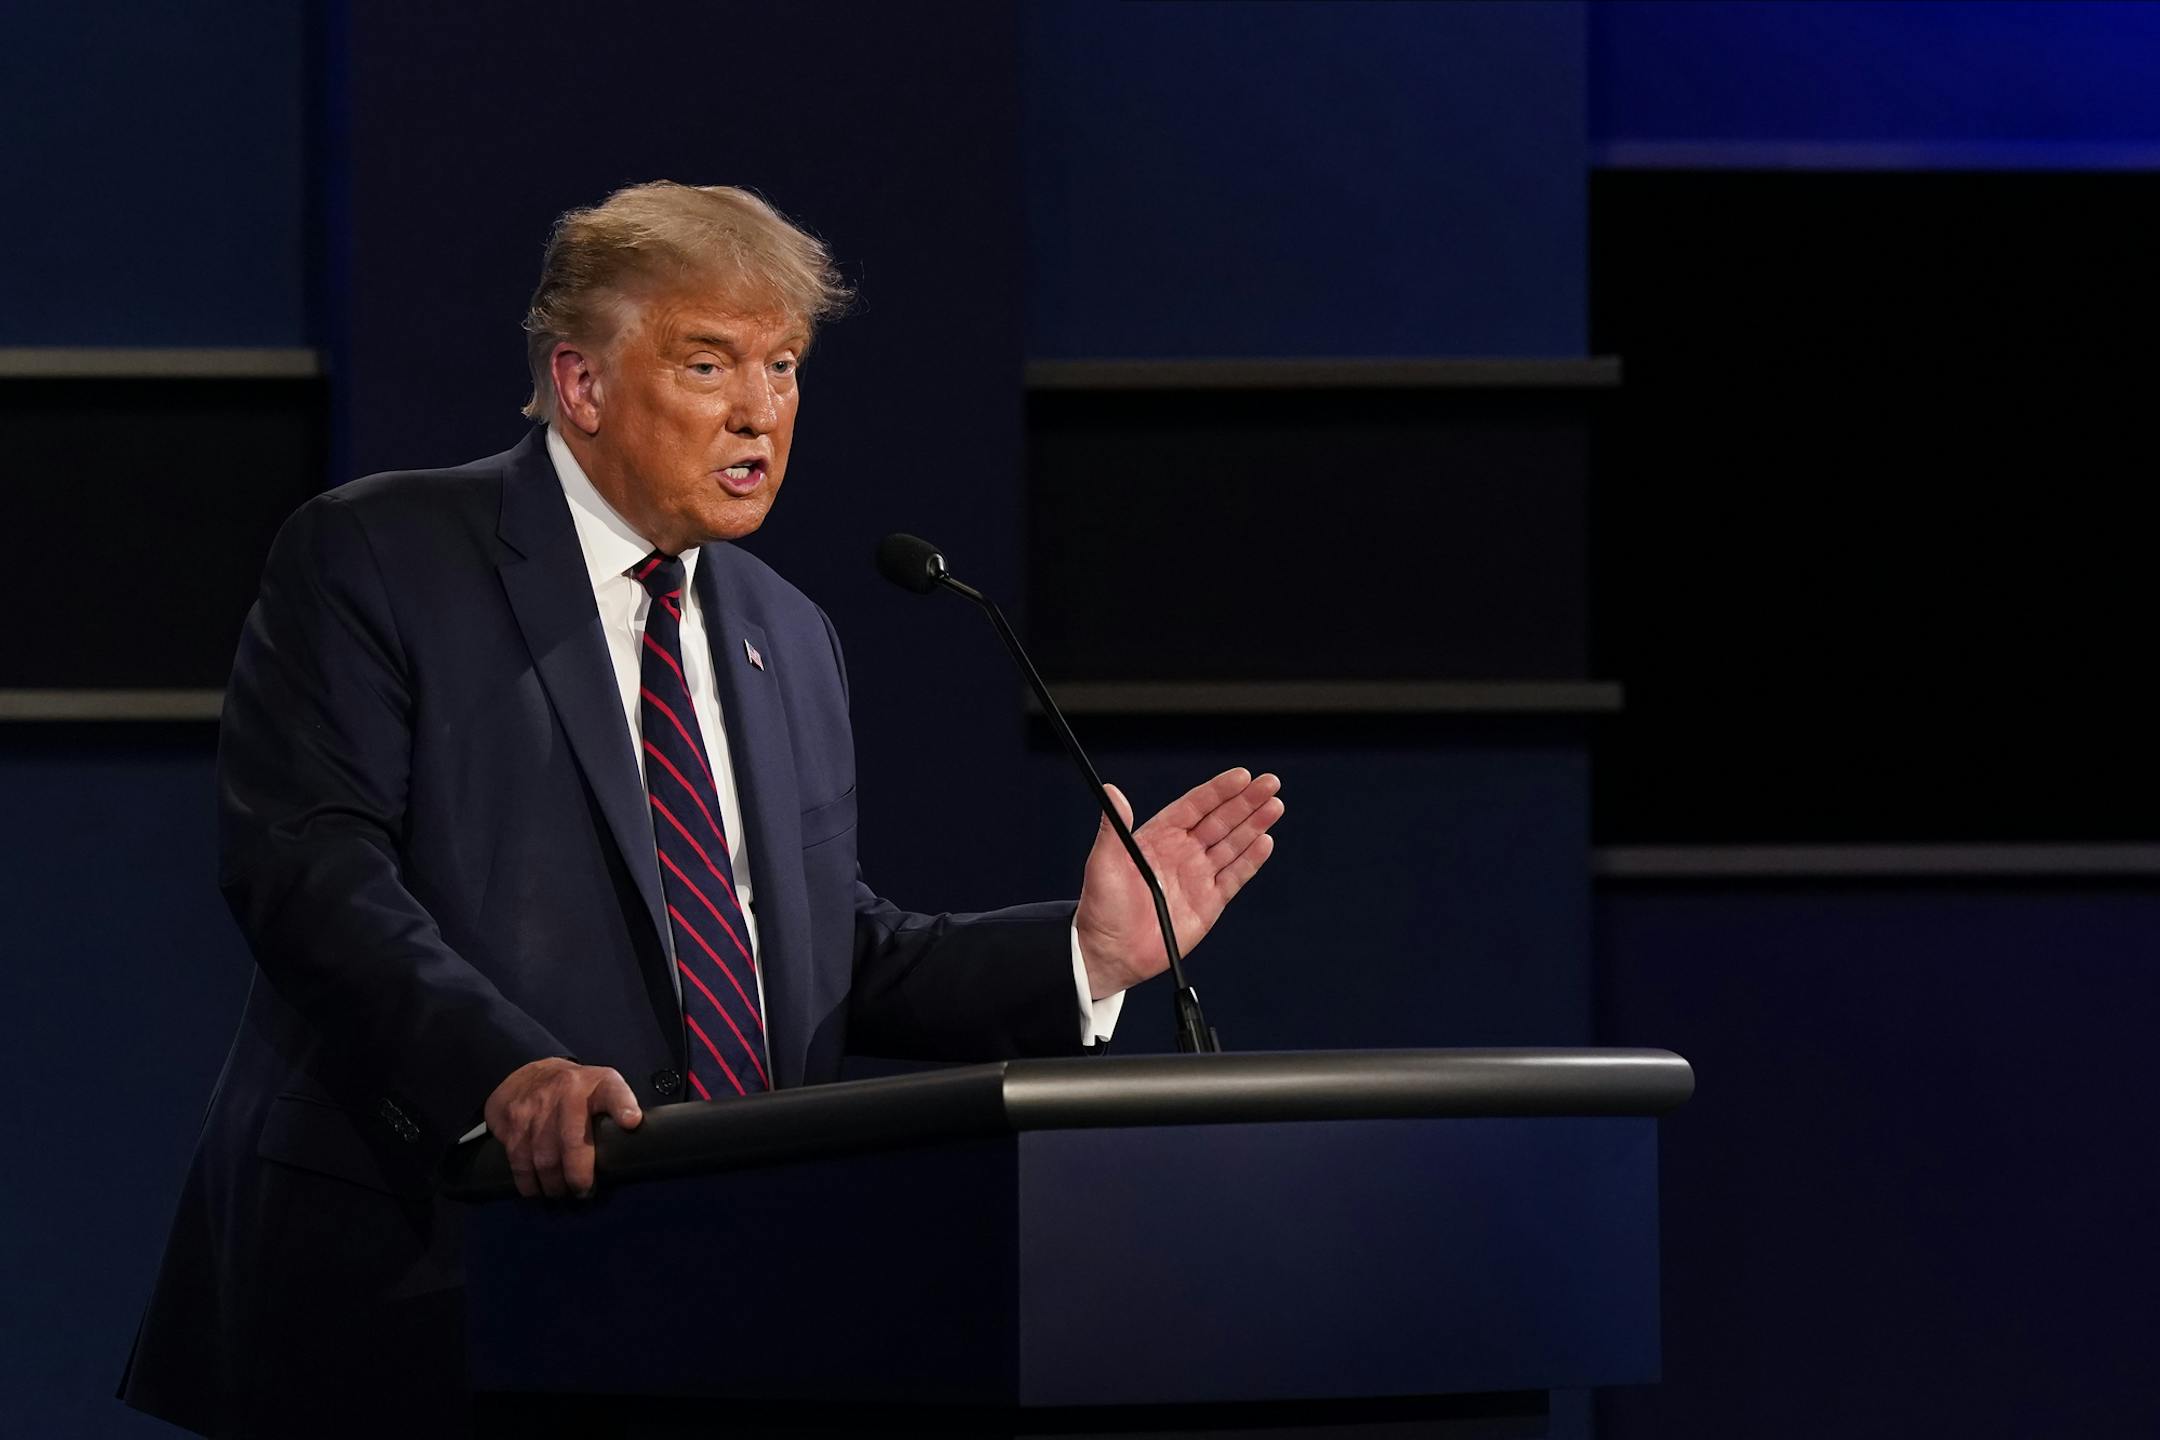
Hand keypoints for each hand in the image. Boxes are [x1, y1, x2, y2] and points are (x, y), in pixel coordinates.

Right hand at [484, 1057, 642, 1199]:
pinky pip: (518, 1158)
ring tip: (561, 1194)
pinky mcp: (512, 1118)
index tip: (631, 1122)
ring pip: (544, 1156)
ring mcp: (536, 1104)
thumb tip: (635, 1149)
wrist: (531, 1073)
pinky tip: (536, 1190)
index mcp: (598, 1084)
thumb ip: (620, 1113)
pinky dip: (528, 1181)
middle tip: (583, 1192)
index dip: (623, 1107)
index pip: (614, 1092)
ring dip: (553, 1184)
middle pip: (573, 1141)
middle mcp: (567, 1090)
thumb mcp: (605, 1089)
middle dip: (578, 1175)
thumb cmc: (578, 1091)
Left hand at [1073, 768, 1282, 999]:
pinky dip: (1251, 860)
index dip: (1219, 791)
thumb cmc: (1101, 907)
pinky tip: (1265, 842)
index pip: (1195, 806)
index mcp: (1159, 837)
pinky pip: (1235, 877)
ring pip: (1233, 844)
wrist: (1111, 953)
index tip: (1241, 775)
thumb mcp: (1103, 863)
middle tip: (1270, 783)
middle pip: (1221, 820)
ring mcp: (1198, 877)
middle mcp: (1183, 852)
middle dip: (1246, 801)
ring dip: (1255, 825)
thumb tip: (1112, 791)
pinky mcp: (1209, 903)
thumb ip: (1113, 827)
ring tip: (1275, 806)